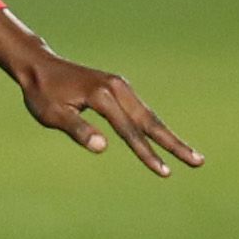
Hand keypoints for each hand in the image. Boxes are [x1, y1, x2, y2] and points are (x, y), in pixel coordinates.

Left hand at [0, 10, 202, 176]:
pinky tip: (167, 141)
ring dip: (170, 137)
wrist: (39, 66)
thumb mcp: (51, 114)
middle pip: (150, 121)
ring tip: (193, 157)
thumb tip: (103, 147)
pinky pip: (141, 111)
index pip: (128, 130)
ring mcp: (120, 86)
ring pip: (149, 116)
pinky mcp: (119, 87)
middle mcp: (116, 87)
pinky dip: (155, 126)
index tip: (164, 172)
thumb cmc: (41, 93)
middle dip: (174, 144)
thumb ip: (77, 129)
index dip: (146, 153)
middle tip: (198, 162)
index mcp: (101, 95)